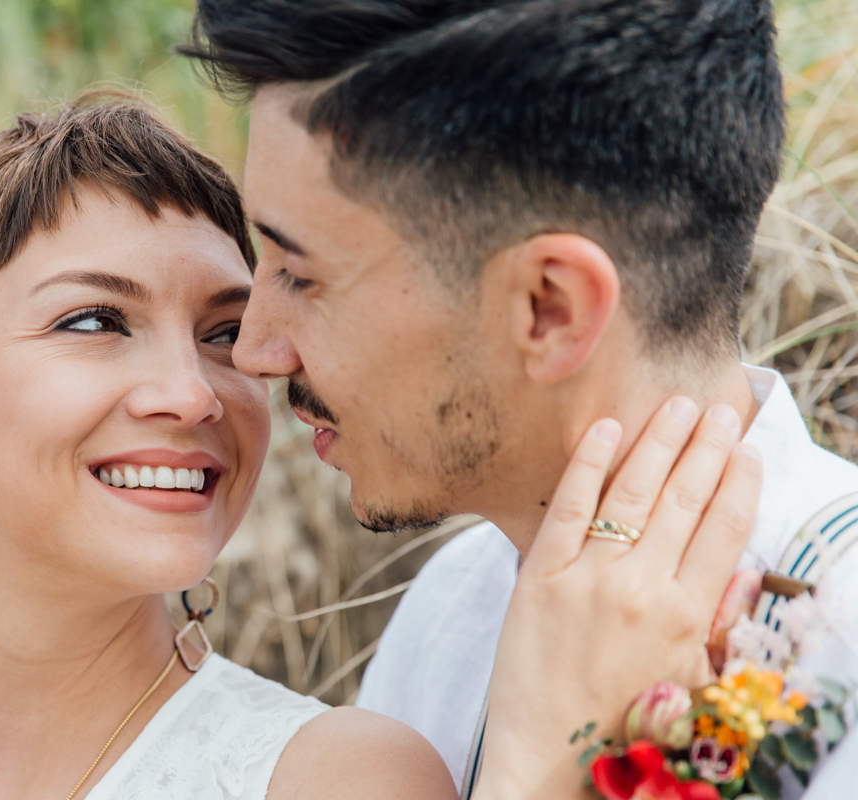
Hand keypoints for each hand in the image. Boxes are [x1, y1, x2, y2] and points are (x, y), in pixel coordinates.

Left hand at [473, 398, 762, 798]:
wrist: (548, 764)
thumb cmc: (623, 727)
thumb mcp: (692, 683)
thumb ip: (719, 623)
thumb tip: (745, 570)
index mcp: (688, 617)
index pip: (724, 531)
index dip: (739, 483)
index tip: (748, 450)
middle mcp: (643, 590)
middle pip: (684, 501)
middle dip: (708, 448)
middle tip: (722, 408)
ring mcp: (588, 579)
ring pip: (633, 493)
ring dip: (661, 442)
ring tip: (679, 406)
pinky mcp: (538, 577)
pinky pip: (568, 507)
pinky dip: (589, 463)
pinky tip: (608, 427)